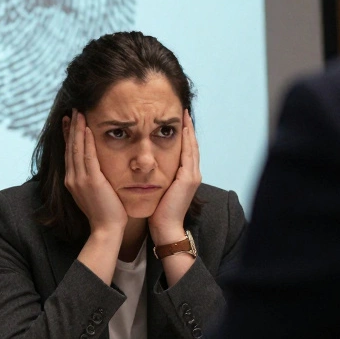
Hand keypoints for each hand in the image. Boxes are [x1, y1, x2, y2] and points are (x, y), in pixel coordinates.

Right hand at [63, 110, 127, 235]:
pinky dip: (86, 141)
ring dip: (77, 129)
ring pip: (76, 148)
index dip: (68, 135)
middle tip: (73, 110)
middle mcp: (72, 178)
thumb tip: (97, 168)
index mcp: (72, 181)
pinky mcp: (91, 181)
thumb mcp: (94, 193)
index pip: (69, 153)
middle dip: (70, 127)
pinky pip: (87, 156)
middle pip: (70, 147)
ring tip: (79, 113)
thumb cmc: (106, 213)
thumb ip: (93, 179)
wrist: (106, 230)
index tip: (69, 121)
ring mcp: (80, 179)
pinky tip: (87, 128)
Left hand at [150, 108, 200, 243]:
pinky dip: (187, 140)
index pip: (186, 150)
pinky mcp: (188, 179)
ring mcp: (192, 176)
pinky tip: (183, 128)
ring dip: (189, 130)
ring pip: (192, 147)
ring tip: (184, 114)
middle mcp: (192, 174)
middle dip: (188, 127)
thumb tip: (147, 165)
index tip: (179, 120)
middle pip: (192, 145)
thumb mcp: (159, 188)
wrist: (166, 228)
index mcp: (186, 176)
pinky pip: (188, 154)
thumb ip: (158, 176)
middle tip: (183, 110)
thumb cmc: (159, 211)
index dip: (184, 135)